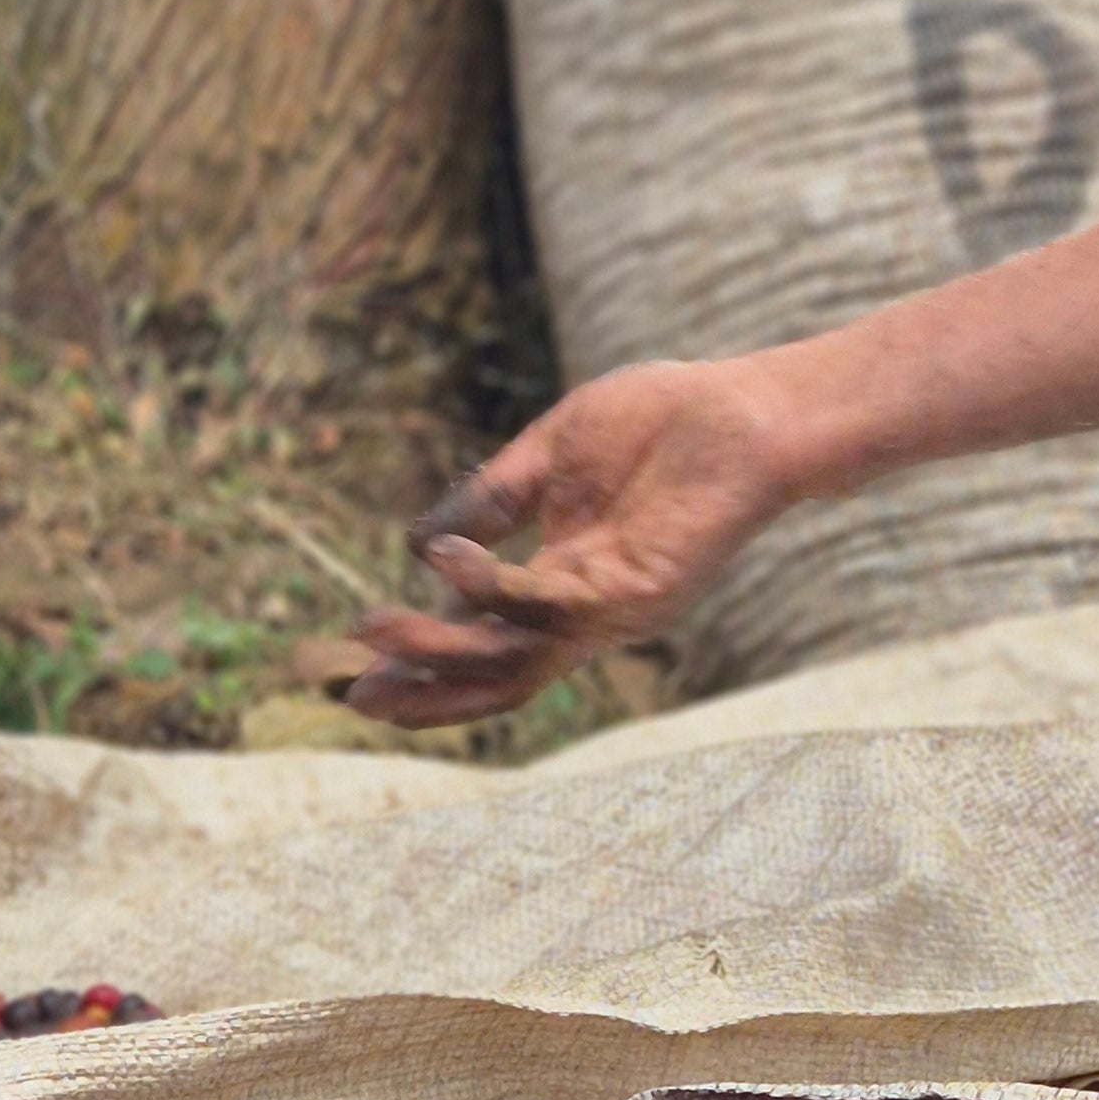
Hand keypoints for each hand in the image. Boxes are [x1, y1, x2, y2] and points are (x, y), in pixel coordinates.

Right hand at [347, 360, 794, 726]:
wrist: (746, 408)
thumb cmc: (663, 421)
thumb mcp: (552, 454)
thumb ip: (492, 497)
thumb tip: (417, 543)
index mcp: (564, 580)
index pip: (486, 641)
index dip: (423, 662)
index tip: (358, 669)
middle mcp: (586, 608)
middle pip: (494, 676)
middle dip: (423, 689)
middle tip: (352, 691)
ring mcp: (613, 605)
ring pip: (515, 657)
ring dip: (441, 647)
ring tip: (376, 627)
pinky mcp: (639, 588)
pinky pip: (550, 603)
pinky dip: (491, 589)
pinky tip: (447, 561)